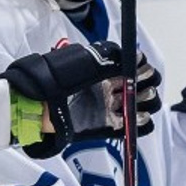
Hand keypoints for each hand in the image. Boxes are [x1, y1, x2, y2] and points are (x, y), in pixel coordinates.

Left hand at [1, 42, 157, 158]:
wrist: (38, 105)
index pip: (132, 70)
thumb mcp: (85, 62)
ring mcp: (106, 109)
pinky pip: (127, 128)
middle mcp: (107, 91)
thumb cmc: (56, 80)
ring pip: (136, 107)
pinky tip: (140, 117)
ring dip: (147, 103)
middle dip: (147, 86)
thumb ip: (111, 59)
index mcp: (103, 73)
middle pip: (138, 89)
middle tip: (146, 85)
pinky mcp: (103, 127)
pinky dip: (139, 124)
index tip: (144, 68)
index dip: (142, 69)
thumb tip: (135, 57)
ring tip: (145, 98)